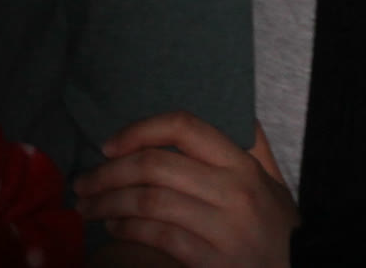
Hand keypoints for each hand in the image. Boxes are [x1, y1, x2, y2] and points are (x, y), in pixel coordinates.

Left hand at [74, 114, 295, 267]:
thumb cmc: (281, 235)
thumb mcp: (275, 186)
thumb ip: (256, 148)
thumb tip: (241, 112)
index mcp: (242, 166)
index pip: (184, 127)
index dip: (139, 130)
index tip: (109, 145)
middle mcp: (234, 192)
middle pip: (155, 165)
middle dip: (109, 172)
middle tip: (84, 183)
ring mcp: (225, 229)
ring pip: (150, 201)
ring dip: (110, 202)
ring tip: (91, 207)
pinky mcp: (214, 263)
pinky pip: (159, 237)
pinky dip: (128, 229)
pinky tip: (115, 228)